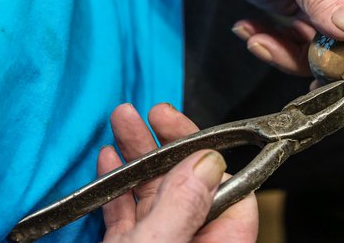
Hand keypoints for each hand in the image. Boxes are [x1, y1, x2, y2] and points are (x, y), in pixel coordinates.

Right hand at [97, 103, 257, 242]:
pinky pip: (130, 211)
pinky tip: (109, 160)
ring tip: (122, 121)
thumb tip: (207, 160)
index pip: (234, 192)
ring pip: (156, 191)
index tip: (189, 135)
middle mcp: (195, 240)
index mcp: (218, 242)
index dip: (212, 157)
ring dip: (138, 154)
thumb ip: (183, 205)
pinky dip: (118, 184)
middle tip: (154, 113)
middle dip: (169, 143)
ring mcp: (164, 242)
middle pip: (190, 182)